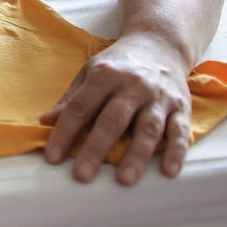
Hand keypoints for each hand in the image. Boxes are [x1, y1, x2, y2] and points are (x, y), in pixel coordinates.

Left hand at [40, 33, 192, 185]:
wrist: (159, 45)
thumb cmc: (118, 65)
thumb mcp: (90, 73)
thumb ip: (71, 99)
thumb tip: (45, 122)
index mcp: (104, 76)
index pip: (80, 107)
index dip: (65, 132)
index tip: (53, 158)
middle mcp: (133, 86)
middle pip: (112, 120)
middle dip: (96, 149)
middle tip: (82, 175)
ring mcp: (159, 97)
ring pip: (148, 128)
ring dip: (137, 155)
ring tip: (125, 180)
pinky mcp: (182, 107)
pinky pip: (180, 131)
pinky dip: (176, 152)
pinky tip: (168, 172)